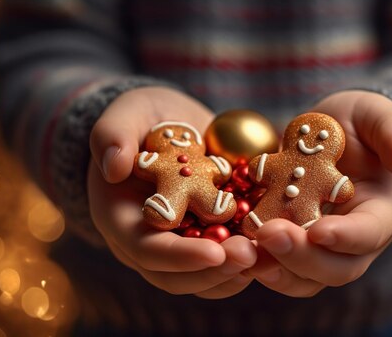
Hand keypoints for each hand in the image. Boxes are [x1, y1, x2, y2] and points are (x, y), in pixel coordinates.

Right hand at [87, 87, 255, 297]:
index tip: (215, 252)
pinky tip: (279, 248)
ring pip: (206, 278)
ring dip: (238, 272)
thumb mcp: (126, 114)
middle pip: (178, 277)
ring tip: (271, 258)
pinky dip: (252, 260)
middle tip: (252, 256)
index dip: (180, 257)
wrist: (169, 126)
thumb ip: (112, 134)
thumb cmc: (142, 118)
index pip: (146, 250)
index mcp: (122, 218)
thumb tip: (114, 166)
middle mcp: (151, 240)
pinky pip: (228, 261)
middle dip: (216, 272)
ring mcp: (181, 243)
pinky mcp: (209, 237)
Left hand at [248, 90, 391, 296]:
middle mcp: (354, 241)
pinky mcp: (293, 248)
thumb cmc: (357, 125)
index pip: (370, 233)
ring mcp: (322, 250)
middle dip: (302, 257)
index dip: (347, 236)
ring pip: (304, 279)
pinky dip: (255, 264)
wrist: (329, 138)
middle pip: (336, 268)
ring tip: (244, 251)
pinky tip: (232, 249)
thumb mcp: (376, 114)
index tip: (319, 230)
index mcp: (381, 211)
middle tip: (269, 234)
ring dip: (275, 269)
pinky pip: (277, 268)